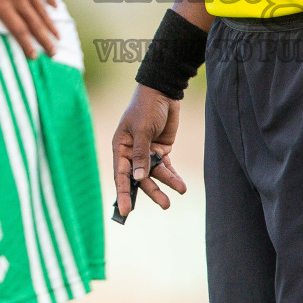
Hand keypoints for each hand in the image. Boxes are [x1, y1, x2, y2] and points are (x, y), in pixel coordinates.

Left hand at [0, 0, 58, 59]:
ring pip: (41, 10)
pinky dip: (50, 0)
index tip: (34, 57)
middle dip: (44, 40)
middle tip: (55, 53)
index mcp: (2, 4)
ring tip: (58, 36)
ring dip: (50, 24)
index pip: (17, 29)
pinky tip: (55, 7)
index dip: (26, 44)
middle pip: (34, 24)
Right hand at [111, 85, 186, 218]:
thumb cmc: (146, 107)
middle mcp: (132, 154)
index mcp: (120, 148)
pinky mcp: (161, 150)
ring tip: (180, 191)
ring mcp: (147, 152)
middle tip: (164, 205)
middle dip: (152, 192)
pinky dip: (173, 175)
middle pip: (140, 179)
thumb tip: (138, 178)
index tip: (124, 212)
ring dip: (167, 183)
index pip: (120, 175)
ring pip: (156, 174)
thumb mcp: (142, 129)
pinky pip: (166, 166)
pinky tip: (181, 185)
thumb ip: (141, 154)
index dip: (123, 194)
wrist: (163, 91)